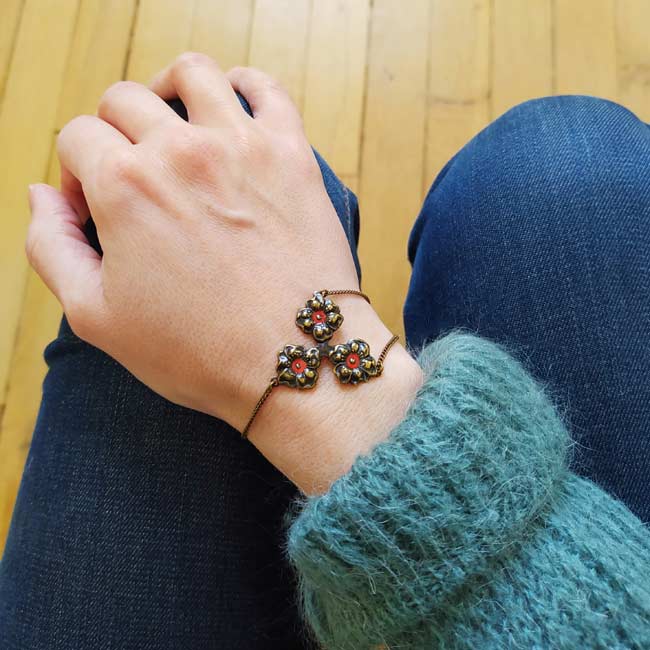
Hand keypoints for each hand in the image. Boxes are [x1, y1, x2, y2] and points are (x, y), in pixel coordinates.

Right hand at [27, 53, 422, 492]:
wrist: (296, 360)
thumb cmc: (198, 350)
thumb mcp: (96, 316)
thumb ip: (49, 246)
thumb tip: (40, 192)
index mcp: (125, 185)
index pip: (78, 136)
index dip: (78, 171)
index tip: (100, 208)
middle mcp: (181, 150)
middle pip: (126, 100)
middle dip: (115, 134)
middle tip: (136, 178)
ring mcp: (242, 145)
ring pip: (192, 73)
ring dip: (170, 90)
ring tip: (175, 126)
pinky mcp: (292, 153)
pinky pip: (266, 88)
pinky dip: (242, 86)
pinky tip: (232, 109)